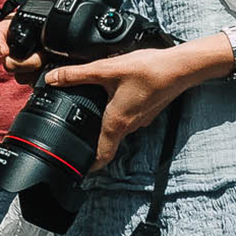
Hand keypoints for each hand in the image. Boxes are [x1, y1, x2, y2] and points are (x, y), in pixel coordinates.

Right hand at [0, 0, 66, 80]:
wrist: (67, 37)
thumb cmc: (54, 20)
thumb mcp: (56, 5)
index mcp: (13, 29)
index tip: (4, 51)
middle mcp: (14, 47)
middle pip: (7, 61)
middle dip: (24, 62)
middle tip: (41, 58)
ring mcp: (23, 63)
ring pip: (18, 74)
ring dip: (32, 72)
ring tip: (48, 63)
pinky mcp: (32, 74)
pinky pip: (30, 82)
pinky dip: (38, 79)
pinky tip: (49, 73)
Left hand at [42, 43, 206, 171]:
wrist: (181, 67)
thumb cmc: (149, 71)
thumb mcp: (106, 70)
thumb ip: (77, 74)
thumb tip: (53, 78)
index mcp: (117, 122)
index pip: (102, 154)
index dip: (89, 165)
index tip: (79, 168)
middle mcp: (131, 125)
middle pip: (108, 140)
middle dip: (92, 139)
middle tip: (77, 135)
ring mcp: (141, 118)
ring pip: (119, 127)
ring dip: (105, 123)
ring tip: (90, 113)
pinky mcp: (148, 109)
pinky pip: (129, 117)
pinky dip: (118, 112)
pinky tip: (113, 97)